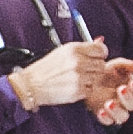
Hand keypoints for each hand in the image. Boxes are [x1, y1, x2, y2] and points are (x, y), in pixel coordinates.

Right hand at [16, 38, 132, 116]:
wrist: (31, 85)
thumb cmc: (44, 69)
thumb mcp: (63, 52)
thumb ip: (83, 48)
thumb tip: (100, 41)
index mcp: (73, 49)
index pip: (101, 49)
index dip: (101, 54)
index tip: (97, 57)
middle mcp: (77, 62)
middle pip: (101, 64)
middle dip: (95, 68)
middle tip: (85, 70)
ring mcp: (78, 77)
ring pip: (98, 78)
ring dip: (91, 79)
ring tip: (77, 78)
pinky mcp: (77, 91)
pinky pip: (91, 90)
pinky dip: (85, 90)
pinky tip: (74, 86)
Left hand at [87, 59, 132, 125]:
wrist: (87, 80)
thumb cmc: (105, 72)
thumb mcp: (114, 66)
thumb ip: (125, 65)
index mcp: (132, 89)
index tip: (132, 82)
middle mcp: (126, 101)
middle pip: (132, 104)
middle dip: (128, 98)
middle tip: (121, 89)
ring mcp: (116, 110)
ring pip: (122, 116)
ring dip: (117, 110)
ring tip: (109, 103)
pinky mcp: (105, 116)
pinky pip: (108, 121)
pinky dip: (105, 118)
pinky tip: (101, 112)